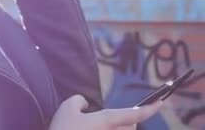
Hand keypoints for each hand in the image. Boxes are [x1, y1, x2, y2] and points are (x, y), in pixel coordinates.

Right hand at [49, 95, 163, 129]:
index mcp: (106, 120)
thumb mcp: (66, 108)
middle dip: (124, 121)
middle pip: (130, 126)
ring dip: (114, 129)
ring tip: (93, 129)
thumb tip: (85, 103)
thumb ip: (79, 100)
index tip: (160, 103)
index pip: (134, 114)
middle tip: (104, 121)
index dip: (149, 109)